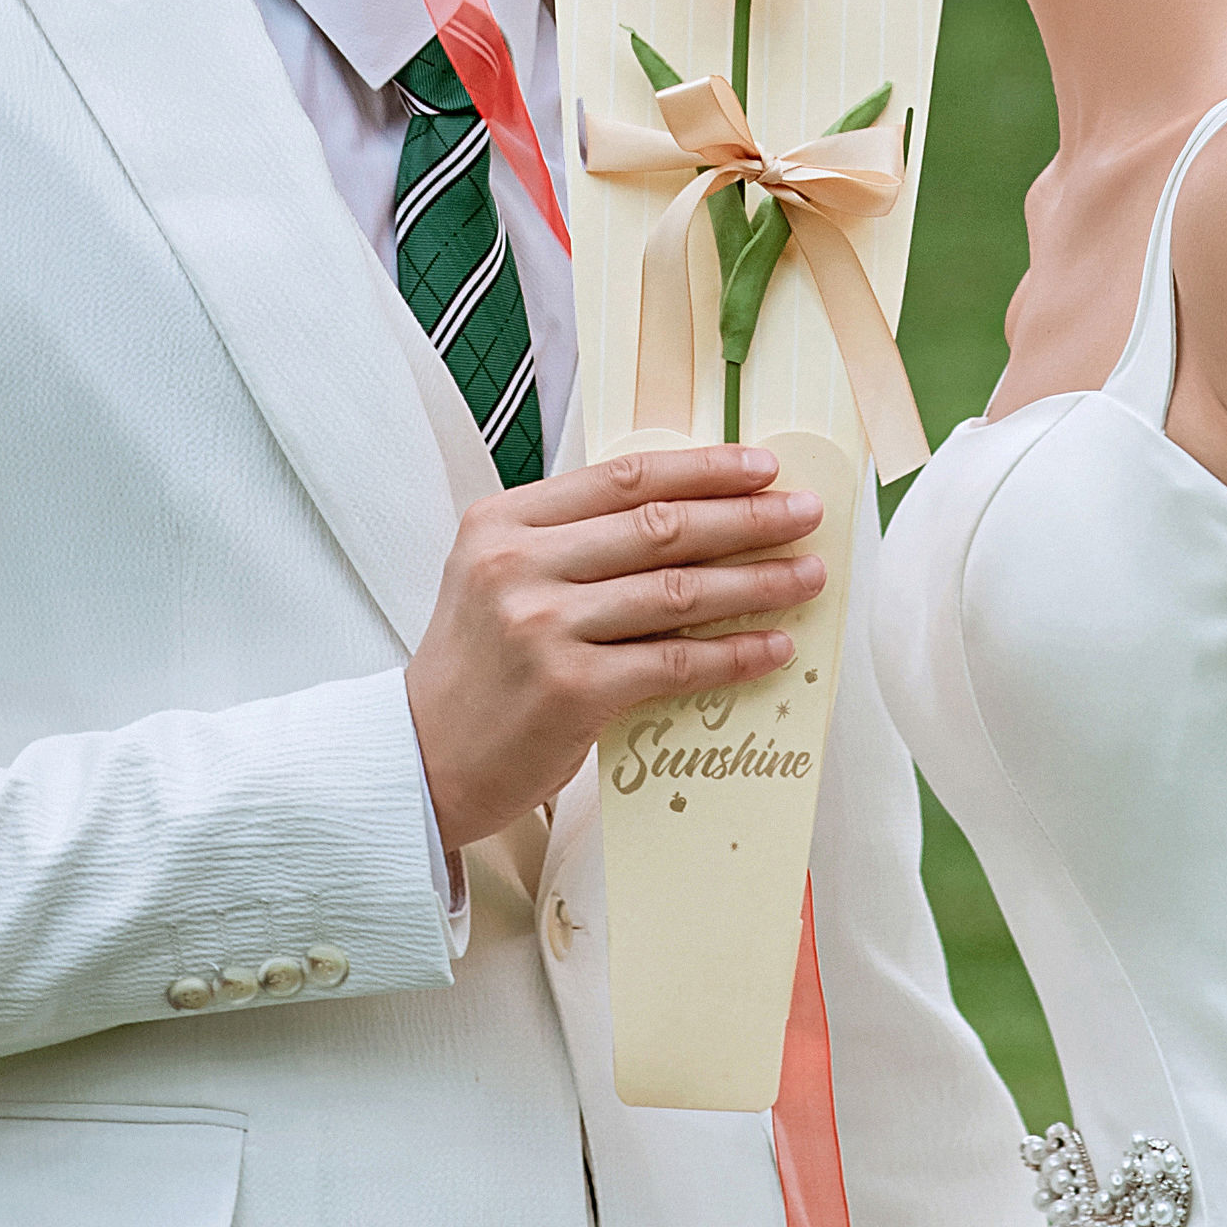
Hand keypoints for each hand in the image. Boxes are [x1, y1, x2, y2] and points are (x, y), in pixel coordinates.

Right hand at [407, 445, 826, 864]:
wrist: (420, 759)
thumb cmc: (476, 667)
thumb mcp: (499, 576)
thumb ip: (573, 541)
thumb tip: (691, 514)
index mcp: (504, 521)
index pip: (624, 479)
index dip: (703, 469)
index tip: (763, 468)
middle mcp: (519, 564)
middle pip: (659, 527)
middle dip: (746, 518)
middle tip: (806, 514)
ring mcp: (542, 627)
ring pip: (676, 591)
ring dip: (755, 582)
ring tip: (806, 577)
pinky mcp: (570, 690)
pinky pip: (674, 662)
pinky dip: (732, 653)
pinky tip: (773, 646)